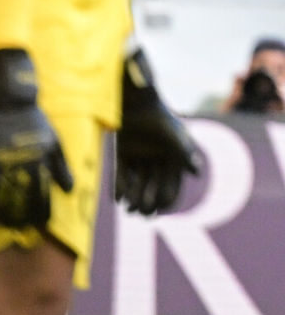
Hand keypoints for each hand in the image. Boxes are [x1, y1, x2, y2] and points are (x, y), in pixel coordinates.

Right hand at [0, 49, 73, 228]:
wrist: (12, 100)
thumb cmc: (36, 121)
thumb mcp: (54, 142)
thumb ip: (61, 168)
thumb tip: (68, 191)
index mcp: (40, 164)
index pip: (41, 199)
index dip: (39, 216)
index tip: (37, 225)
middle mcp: (20, 166)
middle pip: (18, 203)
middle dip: (16, 219)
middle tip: (14, 227)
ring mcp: (0, 161)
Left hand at [115, 48, 199, 214]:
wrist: (134, 100)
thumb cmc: (158, 115)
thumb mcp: (173, 134)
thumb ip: (184, 152)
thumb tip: (197, 172)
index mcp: (173, 159)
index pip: (171, 185)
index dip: (166, 199)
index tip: (160, 210)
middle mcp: (156, 160)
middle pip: (153, 187)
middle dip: (148, 201)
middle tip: (142, 214)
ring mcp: (139, 156)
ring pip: (137, 183)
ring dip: (134, 197)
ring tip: (130, 210)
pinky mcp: (123, 152)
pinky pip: (121, 173)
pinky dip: (120, 186)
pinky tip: (117, 199)